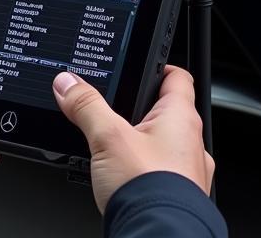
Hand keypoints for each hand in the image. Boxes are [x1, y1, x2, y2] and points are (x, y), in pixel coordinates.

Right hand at [53, 65, 213, 213]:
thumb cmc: (149, 192)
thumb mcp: (108, 138)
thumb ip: (86, 106)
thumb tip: (68, 83)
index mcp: (181, 119)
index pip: (177, 77)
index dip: (158, 65)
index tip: (139, 63)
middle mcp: (192, 144)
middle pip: (166, 111)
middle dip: (140, 107)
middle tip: (114, 105)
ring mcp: (187, 173)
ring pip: (162, 144)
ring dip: (141, 141)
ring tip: (113, 144)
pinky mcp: (178, 197)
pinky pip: (159, 171)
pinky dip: (142, 168)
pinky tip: (122, 175)